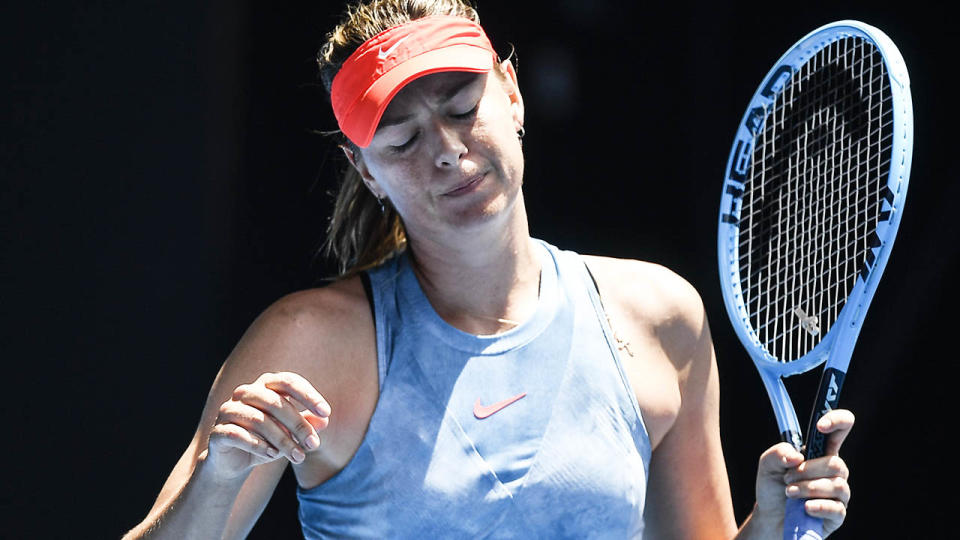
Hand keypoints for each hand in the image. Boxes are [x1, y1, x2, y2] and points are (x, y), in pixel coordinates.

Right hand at [203, 372, 330, 479]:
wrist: (234, 462)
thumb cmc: (267, 440)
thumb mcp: (291, 433)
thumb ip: (306, 423)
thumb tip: (324, 420)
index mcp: (265, 386)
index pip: (288, 381)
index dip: (308, 395)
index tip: (326, 412)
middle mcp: (245, 393)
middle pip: (274, 402)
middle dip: (298, 424)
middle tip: (314, 444)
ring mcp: (228, 411)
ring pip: (258, 420)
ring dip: (282, 440)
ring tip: (298, 456)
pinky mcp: (218, 432)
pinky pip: (238, 435)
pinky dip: (258, 445)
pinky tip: (272, 456)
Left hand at [754, 409, 853, 536]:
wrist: (770, 517)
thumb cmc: (773, 486)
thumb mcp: (767, 465)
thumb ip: (779, 453)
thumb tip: (797, 457)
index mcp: (820, 452)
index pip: (840, 429)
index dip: (837, 420)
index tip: (820, 426)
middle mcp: (833, 471)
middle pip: (834, 463)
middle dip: (807, 471)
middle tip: (786, 478)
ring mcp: (838, 493)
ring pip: (837, 485)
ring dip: (808, 488)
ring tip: (789, 493)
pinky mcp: (837, 514)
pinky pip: (837, 508)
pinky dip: (819, 506)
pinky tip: (805, 507)